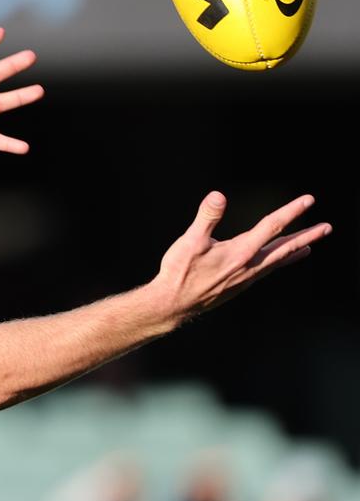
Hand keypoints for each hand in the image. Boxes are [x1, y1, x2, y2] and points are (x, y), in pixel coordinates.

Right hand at [151, 192, 331, 319]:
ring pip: (277, 261)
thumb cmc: (180, 272)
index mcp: (241, 252)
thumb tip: (218, 196)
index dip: (291, 211)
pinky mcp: (239, 285)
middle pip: (284, 247)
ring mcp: (246, 278)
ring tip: (310, 246)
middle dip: (306, 235)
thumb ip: (207, 217)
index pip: (271, 227)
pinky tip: (275, 263)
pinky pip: (266, 271)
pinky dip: (278, 264)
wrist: (174, 304)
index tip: (308, 200)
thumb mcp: (190, 241)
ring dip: (295, 251)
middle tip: (327, 227)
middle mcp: (249, 266)